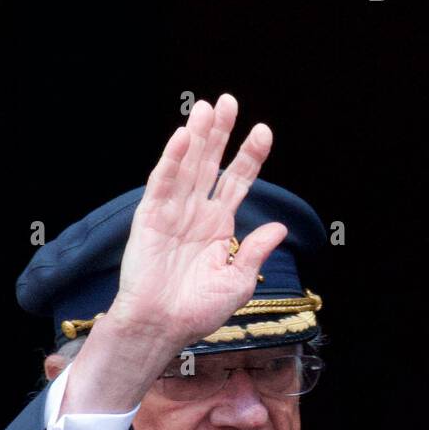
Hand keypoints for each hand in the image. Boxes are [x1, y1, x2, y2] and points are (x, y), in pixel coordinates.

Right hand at [111, 94, 287, 352]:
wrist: (161, 327)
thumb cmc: (196, 312)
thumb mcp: (238, 283)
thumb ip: (255, 252)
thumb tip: (278, 227)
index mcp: (218, 226)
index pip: (237, 182)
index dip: (249, 156)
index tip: (263, 131)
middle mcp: (196, 213)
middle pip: (211, 164)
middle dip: (220, 134)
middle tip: (229, 102)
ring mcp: (173, 212)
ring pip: (187, 166)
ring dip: (197, 136)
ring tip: (208, 107)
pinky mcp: (150, 217)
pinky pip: (163, 182)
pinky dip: (172, 159)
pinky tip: (183, 136)